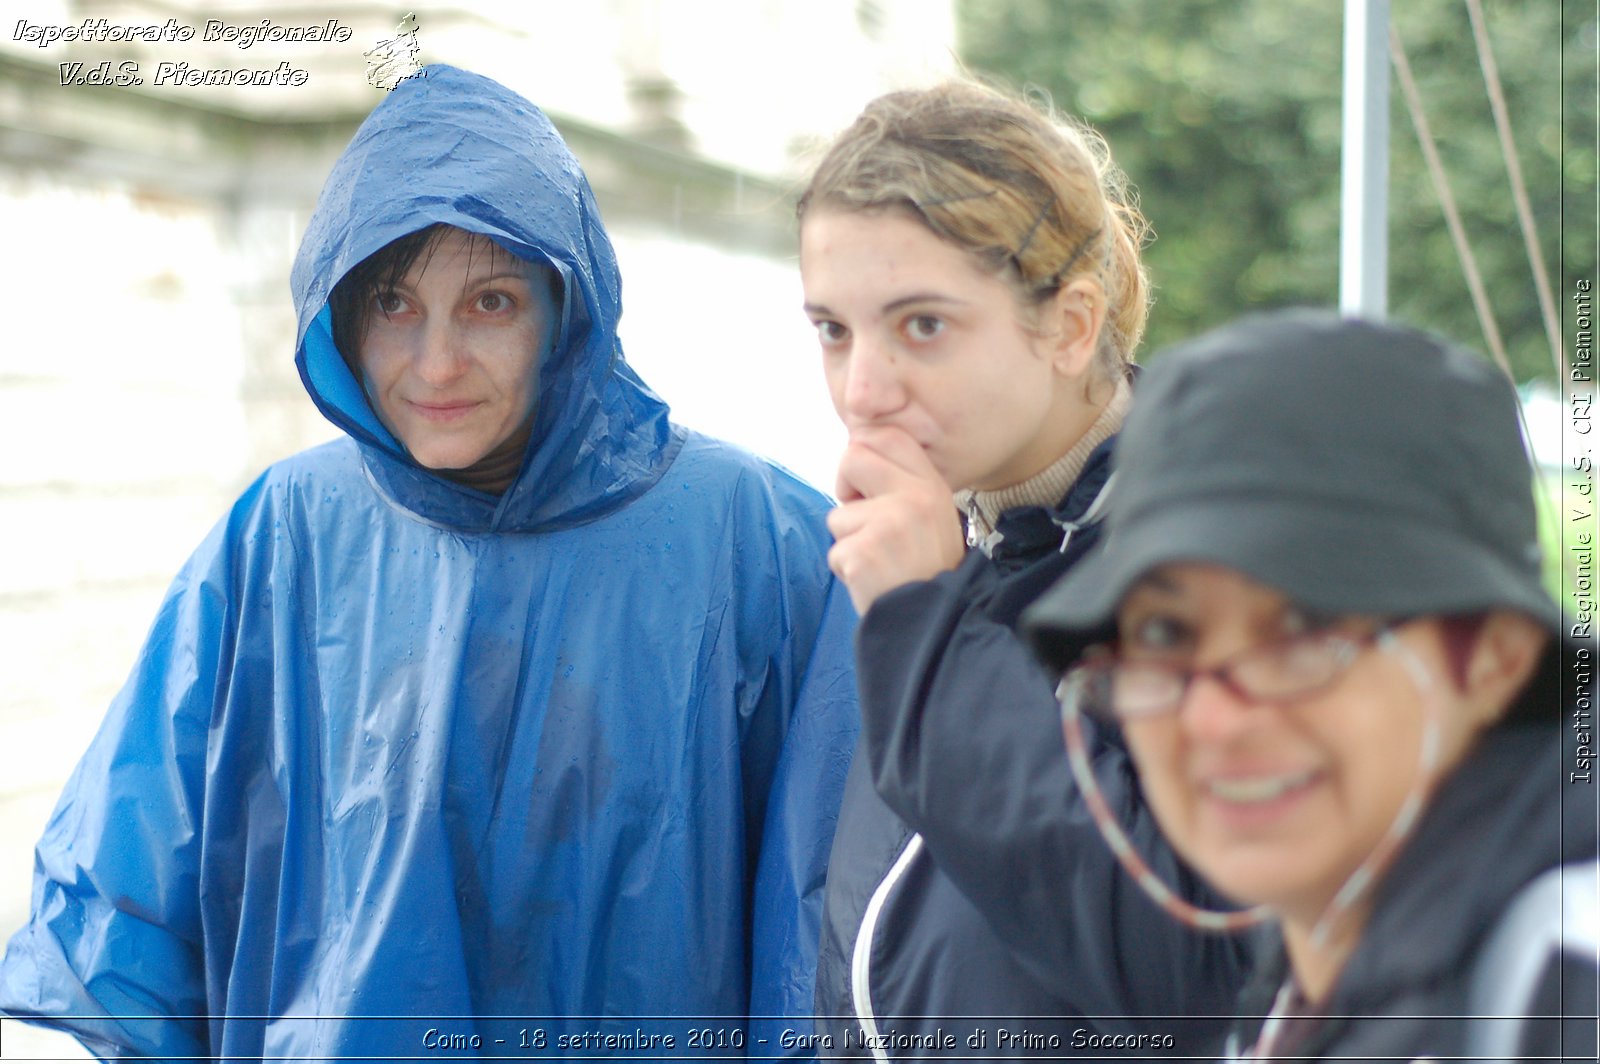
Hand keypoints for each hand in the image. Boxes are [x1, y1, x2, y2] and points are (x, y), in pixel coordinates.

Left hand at [826, 425, 964, 614]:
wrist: (936, 622)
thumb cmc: (926, 569)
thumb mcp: (933, 516)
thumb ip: (903, 484)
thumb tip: (856, 452)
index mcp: (931, 485)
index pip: (888, 436)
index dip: (865, 451)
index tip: (865, 481)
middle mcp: (913, 497)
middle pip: (852, 456)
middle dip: (845, 486)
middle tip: (862, 519)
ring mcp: (887, 523)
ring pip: (838, 515)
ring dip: (849, 542)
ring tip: (880, 561)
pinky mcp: (863, 552)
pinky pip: (836, 552)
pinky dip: (847, 570)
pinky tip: (873, 579)